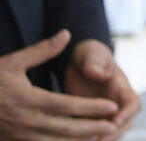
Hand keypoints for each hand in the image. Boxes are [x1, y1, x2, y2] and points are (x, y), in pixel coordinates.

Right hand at [0, 30, 120, 140]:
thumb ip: (42, 51)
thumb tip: (67, 33)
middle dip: (92, 129)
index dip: (91, 108)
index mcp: (28, 99)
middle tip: (113, 127)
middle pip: (66, 129)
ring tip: (100, 139)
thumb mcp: (12, 62)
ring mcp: (19, 134)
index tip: (112, 106)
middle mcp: (26, 120)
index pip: (67, 105)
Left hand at [62, 40, 136, 138]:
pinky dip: (89, 138)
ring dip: (104, 138)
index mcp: (120, 87)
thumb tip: (95, 74)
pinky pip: (96, 132)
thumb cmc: (89, 55)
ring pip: (112, 130)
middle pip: (125, 122)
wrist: (80, 62)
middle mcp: (117, 102)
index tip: (115, 121)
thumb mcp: (91, 54)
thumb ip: (94, 63)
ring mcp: (106, 112)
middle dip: (115, 132)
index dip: (127, 114)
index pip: (133, 103)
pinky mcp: (92, 118)